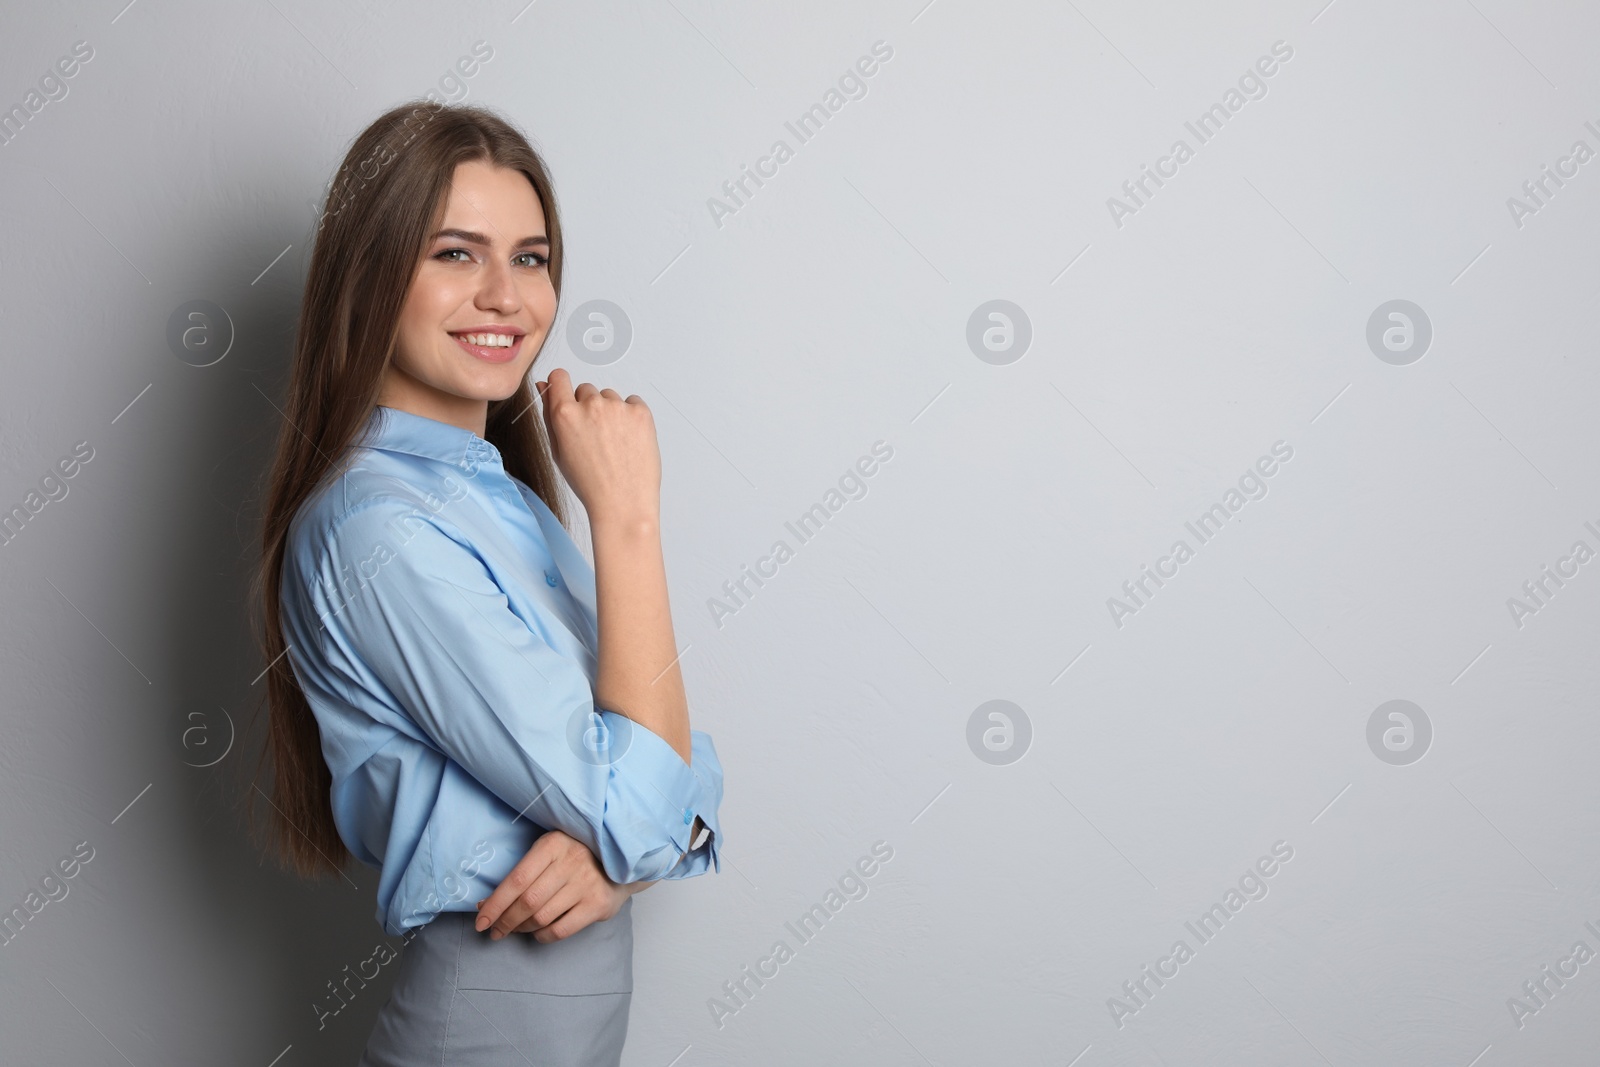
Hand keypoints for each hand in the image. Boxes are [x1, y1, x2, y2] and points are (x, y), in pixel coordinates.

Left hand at [474, 829, 634, 942]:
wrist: (621, 859)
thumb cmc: (574, 856)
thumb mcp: (550, 851)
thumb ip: (522, 872)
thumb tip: (485, 904)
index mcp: (553, 844)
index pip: (517, 879)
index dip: (495, 903)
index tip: (481, 920)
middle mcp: (571, 862)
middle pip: (527, 901)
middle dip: (505, 921)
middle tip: (494, 931)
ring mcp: (587, 884)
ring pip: (541, 918)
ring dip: (522, 928)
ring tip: (515, 929)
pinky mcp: (598, 905)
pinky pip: (560, 930)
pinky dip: (542, 936)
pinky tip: (537, 932)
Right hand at [534, 367, 660, 525]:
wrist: (623, 503)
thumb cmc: (590, 483)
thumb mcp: (559, 451)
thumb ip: (549, 414)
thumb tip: (544, 387)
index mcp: (565, 414)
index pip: (559, 377)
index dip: (561, 384)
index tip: (566, 391)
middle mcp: (591, 405)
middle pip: (586, 389)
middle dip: (588, 407)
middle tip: (595, 436)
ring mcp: (617, 407)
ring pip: (610, 397)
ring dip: (610, 412)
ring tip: (613, 443)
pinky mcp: (640, 412)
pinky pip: (633, 403)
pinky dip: (631, 416)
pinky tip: (627, 440)